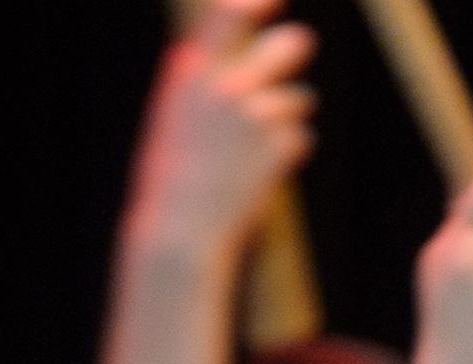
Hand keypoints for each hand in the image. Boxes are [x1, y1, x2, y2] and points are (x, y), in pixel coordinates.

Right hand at [126, 0, 314, 265]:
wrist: (178, 231)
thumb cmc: (172, 179)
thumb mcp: (177, 116)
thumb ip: (208, 82)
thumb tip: (253, 65)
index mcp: (190, 70)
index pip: (231, 13)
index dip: (258, 0)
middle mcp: (225, 82)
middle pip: (290, 44)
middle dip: (295, 44)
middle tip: (299, 42)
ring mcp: (255, 112)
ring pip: (299, 98)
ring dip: (288, 117)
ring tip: (254, 149)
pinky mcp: (278, 145)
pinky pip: (301, 137)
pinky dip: (286, 154)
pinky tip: (259, 174)